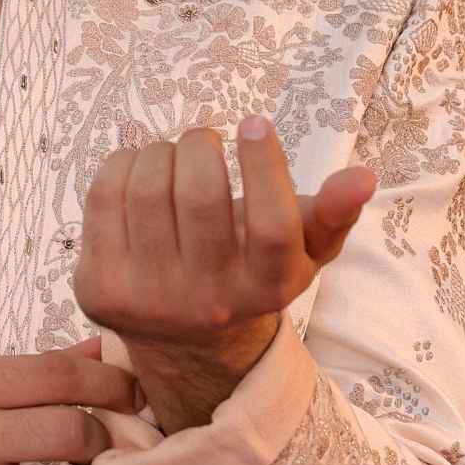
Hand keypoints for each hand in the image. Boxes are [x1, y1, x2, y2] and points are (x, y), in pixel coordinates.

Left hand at [71, 117, 377, 428]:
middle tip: (206, 140)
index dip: (264, 164)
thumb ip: (332, 214)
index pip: (272, 224)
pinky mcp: (100, 287)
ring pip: (147, 187)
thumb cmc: (251, 273)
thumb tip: (363, 176)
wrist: (186, 340)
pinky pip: (105, 196)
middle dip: (201, 144)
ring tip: (175, 156)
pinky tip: (140, 170)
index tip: (255, 123)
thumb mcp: (301, 253)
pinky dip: (123, 164)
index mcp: (266, 289)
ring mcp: (148, 298)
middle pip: (199, 195)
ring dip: (161, 151)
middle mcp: (208, 301)